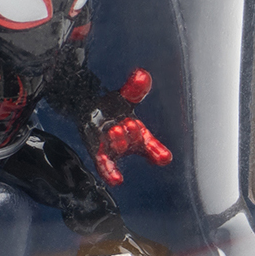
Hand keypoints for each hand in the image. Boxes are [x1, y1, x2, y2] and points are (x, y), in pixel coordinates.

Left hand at [92, 69, 171, 185]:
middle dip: (132, 134)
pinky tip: (117, 180)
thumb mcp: (124, 97)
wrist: (89, 112)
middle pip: (133, 142)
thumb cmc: (112, 109)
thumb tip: (142, 75)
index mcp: (138, 132)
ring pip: (119, 148)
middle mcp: (128, 143)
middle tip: (129, 124)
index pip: (151, 143)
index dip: (158, 151)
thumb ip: (134, 89)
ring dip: (119, 141)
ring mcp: (113, 149)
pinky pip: (104, 164)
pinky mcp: (98, 152)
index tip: (164, 158)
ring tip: (116, 130)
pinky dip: (110, 171)